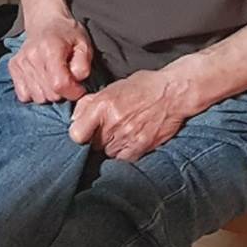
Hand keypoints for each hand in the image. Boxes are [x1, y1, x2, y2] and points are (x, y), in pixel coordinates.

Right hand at [8, 13, 94, 103]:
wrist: (46, 21)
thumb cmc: (67, 34)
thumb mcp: (84, 45)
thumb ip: (83, 65)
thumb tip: (75, 81)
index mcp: (51, 48)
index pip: (59, 84)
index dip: (73, 91)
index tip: (79, 87)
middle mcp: (32, 56)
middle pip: (50, 94)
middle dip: (63, 92)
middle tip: (66, 78)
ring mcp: (20, 62)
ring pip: (38, 97)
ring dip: (49, 93)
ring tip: (54, 77)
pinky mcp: (13, 67)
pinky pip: (24, 96)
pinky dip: (35, 92)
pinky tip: (42, 80)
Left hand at [69, 68, 192, 161]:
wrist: (173, 93)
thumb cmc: (142, 87)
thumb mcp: (112, 88)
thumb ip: (89, 103)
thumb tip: (74, 120)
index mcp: (102, 106)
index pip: (76, 134)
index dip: (79, 134)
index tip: (84, 132)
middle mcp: (113, 123)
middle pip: (92, 145)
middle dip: (97, 138)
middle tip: (109, 129)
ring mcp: (127, 137)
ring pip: (107, 153)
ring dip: (111, 146)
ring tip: (123, 132)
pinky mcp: (140, 147)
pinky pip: (123, 159)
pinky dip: (124, 152)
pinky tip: (131, 140)